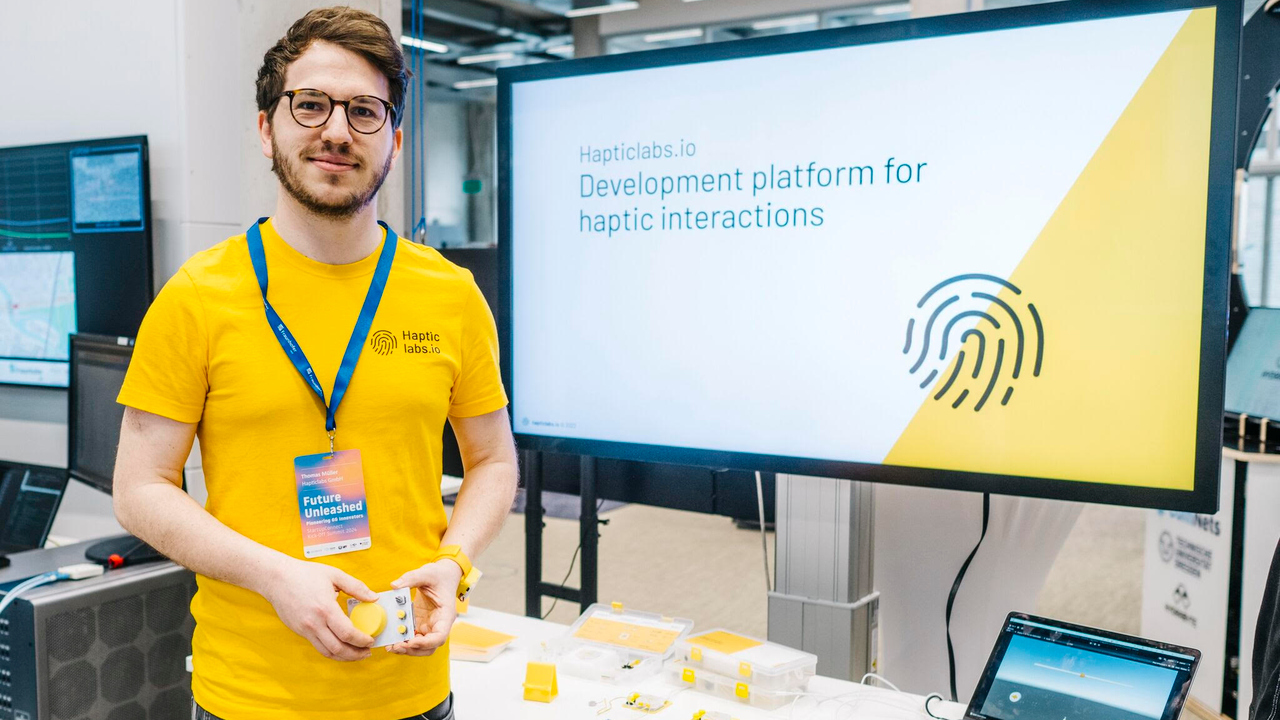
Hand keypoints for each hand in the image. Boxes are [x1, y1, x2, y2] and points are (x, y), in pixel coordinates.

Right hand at [260, 558, 378, 660]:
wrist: (276, 578)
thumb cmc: (304, 574)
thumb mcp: (335, 575)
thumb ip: (356, 587)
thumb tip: (374, 597)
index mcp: (325, 608)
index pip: (347, 633)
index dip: (362, 640)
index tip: (370, 640)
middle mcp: (314, 623)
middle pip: (338, 648)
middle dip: (356, 654)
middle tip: (367, 652)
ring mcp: (305, 629)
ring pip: (327, 652)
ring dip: (344, 657)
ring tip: (356, 654)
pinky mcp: (299, 631)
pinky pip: (318, 647)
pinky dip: (331, 651)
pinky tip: (340, 647)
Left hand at [386, 560, 462, 655]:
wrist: (443, 575)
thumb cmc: (440, 575)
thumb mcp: (427, 573)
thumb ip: (411, 578)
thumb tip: (394, 585)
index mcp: (445, 615)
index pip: (440, 636)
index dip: (425, 643)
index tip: (409, 642)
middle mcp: (439, 624)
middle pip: (429, 647)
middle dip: (413, 650)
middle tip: (395, 646)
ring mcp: (430, 626)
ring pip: (421, 647)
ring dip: (407, 649)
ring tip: (391, 646)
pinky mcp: (421, 624)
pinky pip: (413, 638)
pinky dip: (404, 641)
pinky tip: (393, 639)